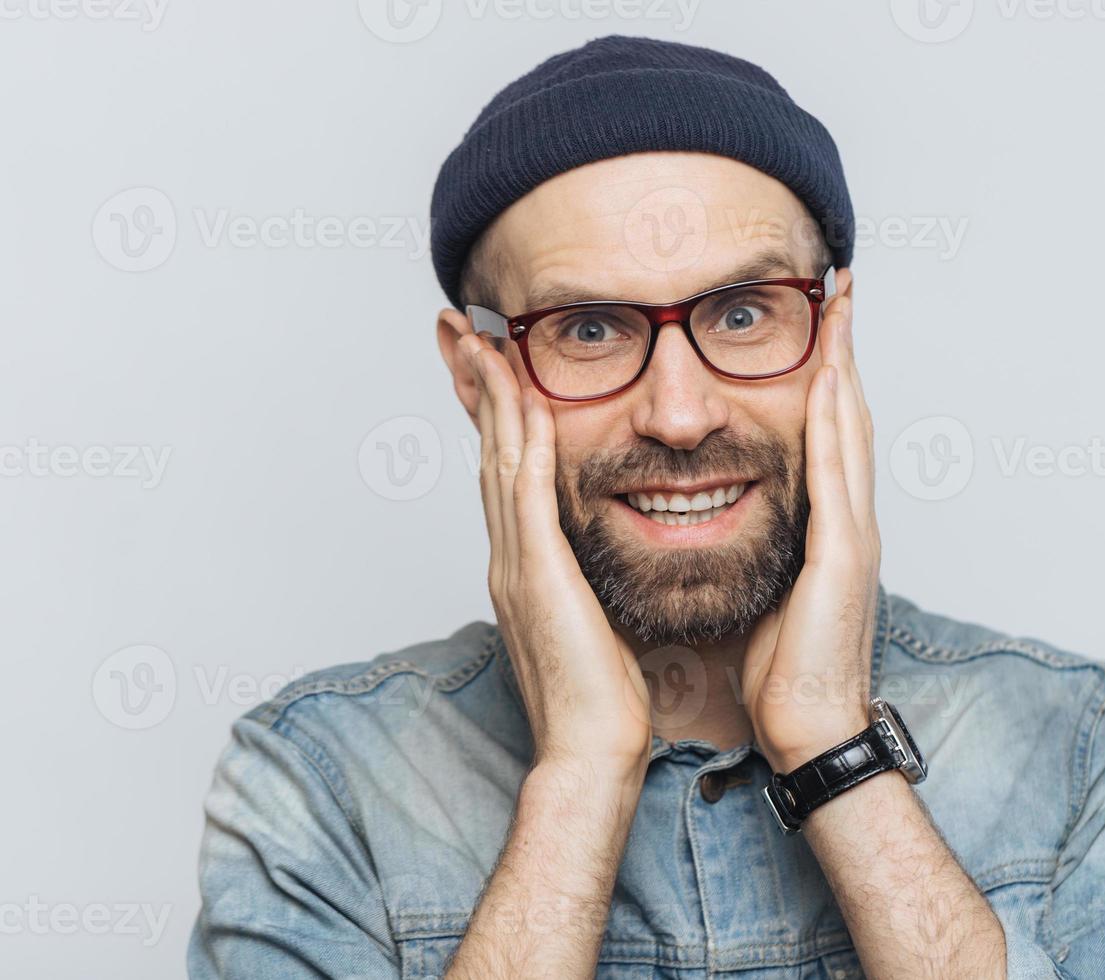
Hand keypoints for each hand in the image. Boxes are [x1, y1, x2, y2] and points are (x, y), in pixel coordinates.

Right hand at [457, 332, 651, 778]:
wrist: (591, 752)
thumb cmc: (600, 698)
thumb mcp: (591, 623)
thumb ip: (585, 581)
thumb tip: (600, 558)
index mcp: (524, 566)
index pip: (504, 472)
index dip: (495, 414)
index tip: (490, 365)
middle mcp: (510, 556)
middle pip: (486, 451)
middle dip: (474, 387)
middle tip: (458, 329)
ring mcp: (517, 564)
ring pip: (498, 459)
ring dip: (490, 395)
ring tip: (479, 338)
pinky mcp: (538, 575)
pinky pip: (527, 493)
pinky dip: (522, 442)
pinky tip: (526, 399)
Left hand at [740, 295, 881, 773]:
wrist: (811, 728)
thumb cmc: (785, 671)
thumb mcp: (769, 592)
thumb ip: (764, 548)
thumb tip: (724, 518)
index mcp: (829, 529)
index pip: (829, 434)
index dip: (827, 375)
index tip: (818, 325)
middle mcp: (851, 520)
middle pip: (849, 415)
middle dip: (845, 350)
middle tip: (839, 289)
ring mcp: (854, 534)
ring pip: (850, 429)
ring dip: (846, 364)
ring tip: (840, 308)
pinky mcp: (844, 554)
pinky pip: (836, 472)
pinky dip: (833, 420)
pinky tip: (826, 378)